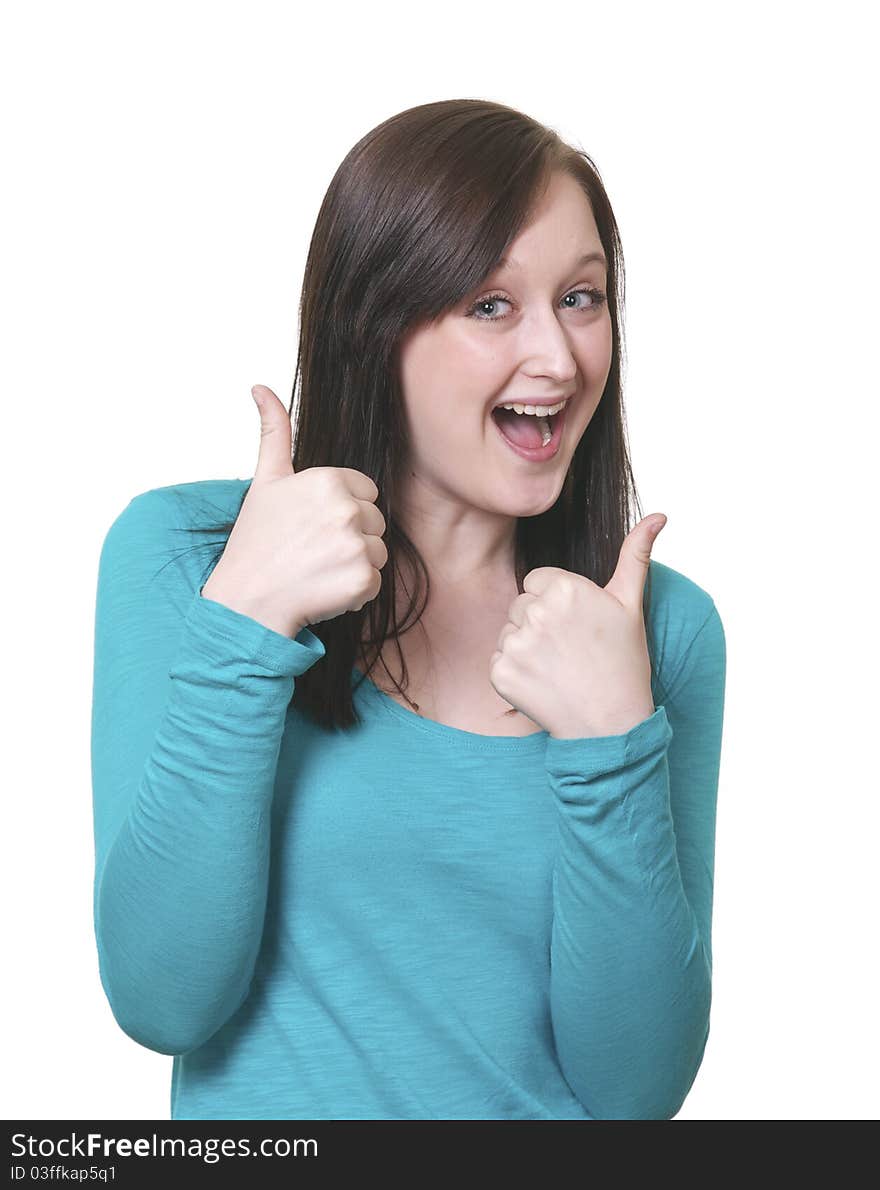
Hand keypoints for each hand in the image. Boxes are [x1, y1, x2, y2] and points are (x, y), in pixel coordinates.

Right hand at [201, 385, 387, 637]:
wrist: (247, 602)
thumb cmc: (255, 543)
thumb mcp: (265, 482)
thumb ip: (274, 433)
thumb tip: (261, 387)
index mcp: (327, 479)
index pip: (366, 493)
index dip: (342, 511)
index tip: (312, 526)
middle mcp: (346, 509)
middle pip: (375, 521)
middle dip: (351, 537)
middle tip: (312, 551)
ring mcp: (357, 545)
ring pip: (379, 552)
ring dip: (354, 565)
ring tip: (317, 570)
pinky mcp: (363, 579)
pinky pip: (376, 583)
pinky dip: (355, 592)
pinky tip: (324, 590)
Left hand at [488, 515, 666, 737]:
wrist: (610, 724)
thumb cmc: (623, 662)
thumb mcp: (631, 604)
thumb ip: (636, 555)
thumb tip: (659, 515)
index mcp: (564, 588)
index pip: (538, 580)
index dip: (557, 603)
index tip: (578, 626)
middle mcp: (536, 612)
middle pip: (521, 604)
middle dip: (540, 623)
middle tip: (570, 649)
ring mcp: (516, 644)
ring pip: (509, 631)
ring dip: (526, 647)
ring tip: (558, 667)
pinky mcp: (500, 673)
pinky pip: (498, 660)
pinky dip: (515, 673)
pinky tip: (543, 683)